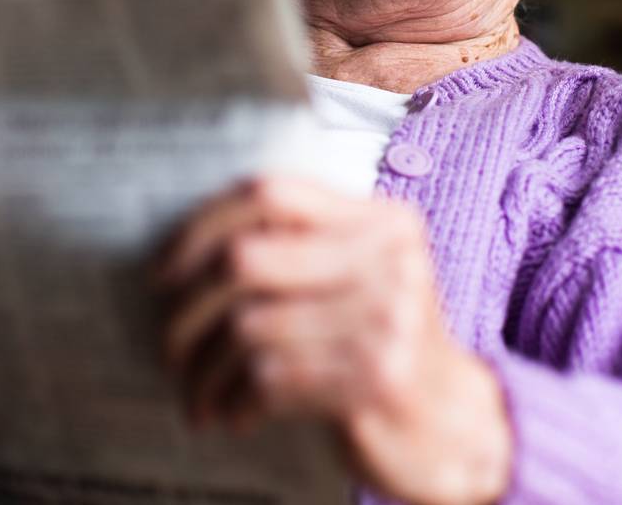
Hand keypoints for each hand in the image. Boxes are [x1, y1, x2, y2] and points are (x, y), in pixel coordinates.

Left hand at [155, 175, 511, 504]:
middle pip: (246, 260)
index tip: (165, 269)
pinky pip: (269, 378)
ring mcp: (387, 320)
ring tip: (197, 391)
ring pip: (248, 328)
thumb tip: (188, 248)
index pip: (272, 193)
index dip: (203, 225)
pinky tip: (230, 413)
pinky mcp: (376, 379)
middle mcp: (389, 260)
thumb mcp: (361, 281)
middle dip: (189, 309)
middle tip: (171, 344)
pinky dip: (234, 400)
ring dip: (205, 370)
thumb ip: (302, 249)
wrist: (456, 428)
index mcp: (381, 222)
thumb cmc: (383, 346)